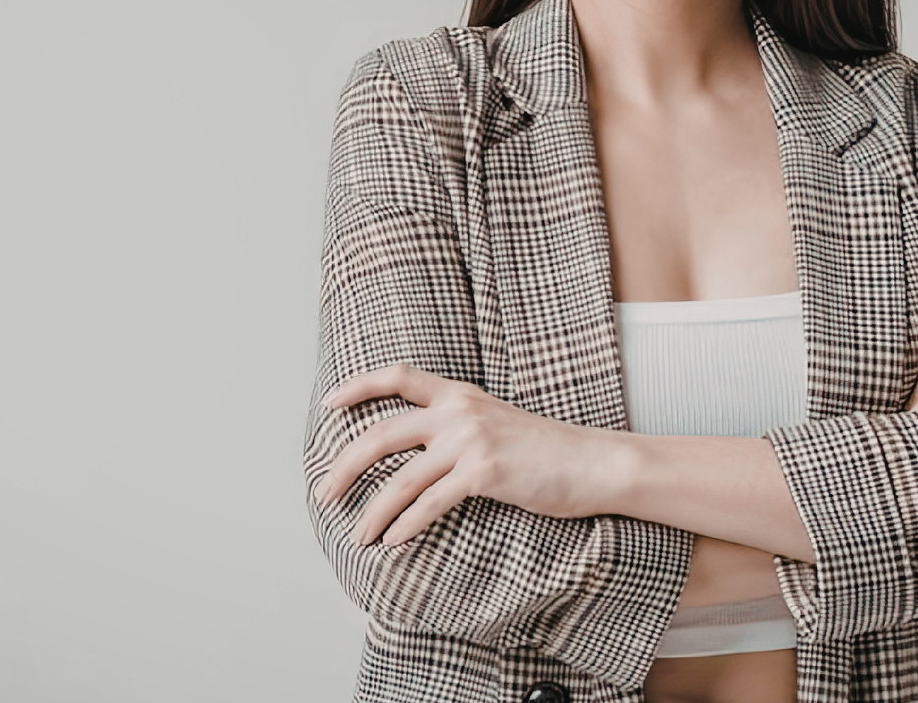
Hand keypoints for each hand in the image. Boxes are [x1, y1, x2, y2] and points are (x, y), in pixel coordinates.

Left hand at [319, 365, 625, 546]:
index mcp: (459, 394)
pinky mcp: (484, 473)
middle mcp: (459, 411)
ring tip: (358, 534)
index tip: (329, 402)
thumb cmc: (547, 451)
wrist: (593, 462)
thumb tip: (419, 452)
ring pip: (401, 479)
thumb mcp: (497, 422)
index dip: (358, 386)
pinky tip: (392, 541)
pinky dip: (404, 525)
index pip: (398, 375)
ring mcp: (470, 440)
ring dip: (373, 511)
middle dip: (345, 465)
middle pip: (381, 433)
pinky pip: (429, 503)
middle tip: (324, 492)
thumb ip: (458, 426)